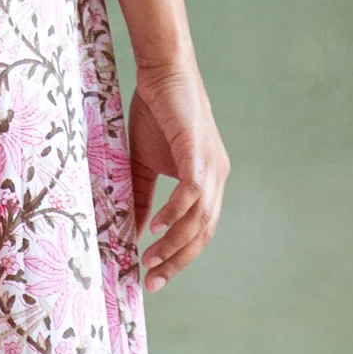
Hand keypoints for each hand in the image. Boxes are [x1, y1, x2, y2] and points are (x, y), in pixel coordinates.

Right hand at [125, 62, 226, 289]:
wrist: (162, 72)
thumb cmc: (156, 114)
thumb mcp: (144, 163)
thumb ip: (144, 196)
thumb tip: (135, 231)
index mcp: (209, 180)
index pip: (201, 230)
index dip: (179, 256)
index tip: (155, 277)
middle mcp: (217, 176)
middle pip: (204, 232)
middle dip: (177, 260)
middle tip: (152, 281)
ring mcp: (211, 164)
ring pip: (199, 218)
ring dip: (174, 243)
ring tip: (150, 259)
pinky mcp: (197, 150)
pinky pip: (192, 191)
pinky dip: (176, 212)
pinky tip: (157, 226)